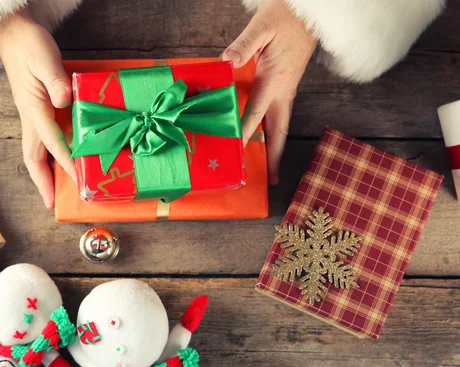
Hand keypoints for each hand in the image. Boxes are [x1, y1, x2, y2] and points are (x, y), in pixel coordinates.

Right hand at [0, 10, 76, 208]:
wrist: (15, 37)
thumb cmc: (30, 47)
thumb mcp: (45, 59)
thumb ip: (55, 80)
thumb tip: (64, 100)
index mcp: (33, 109)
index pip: (51, 142)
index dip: (65, 161)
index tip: (77, 178)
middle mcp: (31, 118)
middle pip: (34, 157)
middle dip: (42, 182)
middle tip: (52, 204)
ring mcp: (33, 117)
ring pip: (37, 152)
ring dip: (45, 175)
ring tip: (57, 194)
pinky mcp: (39, 112)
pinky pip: (44, 141)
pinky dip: (52, 157)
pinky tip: (63, 163)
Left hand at [223, 0, 316, 184]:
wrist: (310, 14)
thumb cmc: (285, 18)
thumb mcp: (263, 26)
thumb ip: (245, 44)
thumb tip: (227, 60)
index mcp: (275, 80)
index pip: (256, 112)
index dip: (244, 132)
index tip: (235, 151)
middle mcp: (283, 91)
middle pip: (278, 130)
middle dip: (274, 156)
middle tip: (272, 180)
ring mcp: (286, 90)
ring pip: (279, 125)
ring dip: (274, 147)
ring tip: (270, 170)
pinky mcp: (285, 86)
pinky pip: (277, 115)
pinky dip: (271, 131)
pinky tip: (261, 138)